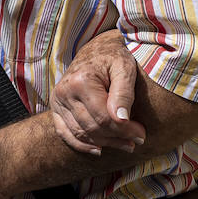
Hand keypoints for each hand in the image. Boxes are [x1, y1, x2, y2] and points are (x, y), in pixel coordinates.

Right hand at [49, 29, 146, 154]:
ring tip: (126, 144)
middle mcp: (64, 92)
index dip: (124, 130)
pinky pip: (66, 134)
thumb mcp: (125, 68)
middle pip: (92, 128)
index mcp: (80, 81)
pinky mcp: (55, 108)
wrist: (96, 48)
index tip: (142, 135)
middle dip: (117, 138)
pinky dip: (82, 145)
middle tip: (138, 141)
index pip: (104, 117)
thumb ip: (124, 93)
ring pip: (81, 134)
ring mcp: (57, 102)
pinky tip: (100, 150)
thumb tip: (122, 120)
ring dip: (105, 143)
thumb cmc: (115, 56)